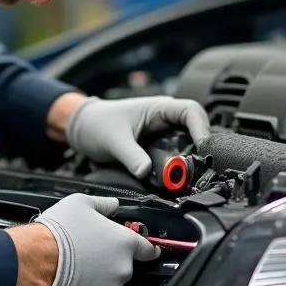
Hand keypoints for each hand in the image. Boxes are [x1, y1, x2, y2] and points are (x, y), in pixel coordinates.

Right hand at [18, 194, 159, 285]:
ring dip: (99, 279)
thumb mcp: (81, 203)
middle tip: (89, 253)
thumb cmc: (58, 232)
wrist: (37, 260)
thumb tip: (113, 204)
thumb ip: (104, 204)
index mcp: (124, 242)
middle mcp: (122, 268)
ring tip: (78, 268)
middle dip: (110, 262)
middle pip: (124, 266)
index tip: (145, 250)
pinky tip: (73, 283)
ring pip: (110, 285)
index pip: (148, 249)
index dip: (146, 249)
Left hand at [64, 95, 210, 177]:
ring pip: (188, 145)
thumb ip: (130, 156)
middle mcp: (165, 119)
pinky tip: (177, 177)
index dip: (201, 128)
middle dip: (200, 147)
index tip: (202, 148)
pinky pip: (176, 156)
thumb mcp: (114, 140)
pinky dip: (179, 166)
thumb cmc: (97, 123)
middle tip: (199, 167)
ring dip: (190, 158)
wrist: (82, 129)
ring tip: (189, 175)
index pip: (191, 111)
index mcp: (158, 108)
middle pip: (195, 130)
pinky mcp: (158, 148)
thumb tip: (146, 171)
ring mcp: (163, 134)